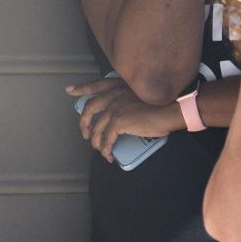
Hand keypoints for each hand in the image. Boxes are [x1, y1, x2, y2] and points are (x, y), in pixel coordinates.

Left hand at [66, 77, 182, 163]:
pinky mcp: (118, 121)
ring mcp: (114, 107)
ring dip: (96, 142)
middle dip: (84, 123)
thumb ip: (129, 100)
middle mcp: (114, 94)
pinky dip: (106, 150)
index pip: (97, 85)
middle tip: (85, 133)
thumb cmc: (163, 105)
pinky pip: (106, 139)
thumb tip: (122, 117)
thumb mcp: (144, 95)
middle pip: (90, 108)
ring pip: (97, 128)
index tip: (70, 91)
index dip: (82, 88)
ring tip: (100, 149)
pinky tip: (109, 156)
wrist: (170, 110)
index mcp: (120, 86)